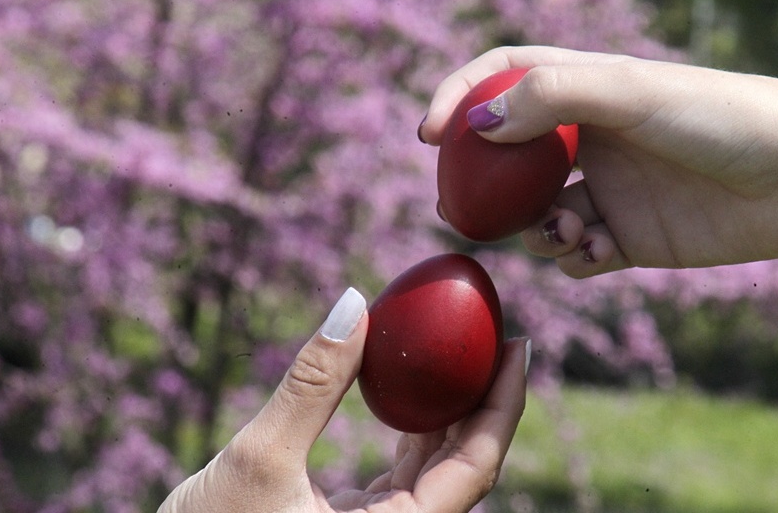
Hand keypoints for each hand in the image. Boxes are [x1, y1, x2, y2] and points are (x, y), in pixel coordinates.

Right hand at [159, 288, 528, 512]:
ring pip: (436, 469)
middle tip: (499, 333)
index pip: (476, 466)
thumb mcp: (257, 461)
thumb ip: (311, 385)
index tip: (520, 343)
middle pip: (466, 463)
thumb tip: (354, 304)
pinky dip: (412, 429)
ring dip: (450, 410)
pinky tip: (411, 389)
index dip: (505, 402)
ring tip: (463, 350)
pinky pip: (404, 475)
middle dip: (486, 397)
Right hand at [421, 46, 777, 276]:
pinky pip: (579, 256)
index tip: (428, 134)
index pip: (505, 80)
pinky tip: (600, 252)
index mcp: (590, 90)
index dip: (461, 99)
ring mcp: (613, 191)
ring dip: (534, 230)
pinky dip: (574, 260)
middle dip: (483, 187)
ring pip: (539, 216)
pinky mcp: (634, 239)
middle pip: (511, 161)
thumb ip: (552, 98)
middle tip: (461, 211)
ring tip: (567, 231)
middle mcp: (595, 139)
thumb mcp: (632, 93)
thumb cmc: (722, 116)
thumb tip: (479, 124)